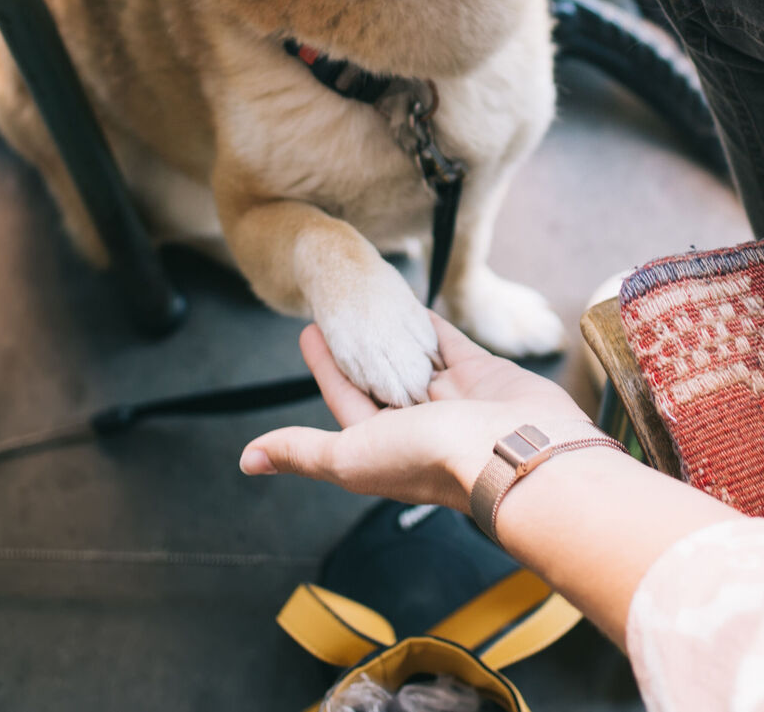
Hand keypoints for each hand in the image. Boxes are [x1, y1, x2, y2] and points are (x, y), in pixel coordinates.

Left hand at [239, 314, 589, 510]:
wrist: (515, 450)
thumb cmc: (432, 459)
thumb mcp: (351, 455)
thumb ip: (303, 451)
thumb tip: (248, 460)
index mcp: (382, 446)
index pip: (344, 399)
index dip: (325, 367)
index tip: (308, 332)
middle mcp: (416, 424)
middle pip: (380, 378)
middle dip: (359, 348)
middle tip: (338, 308)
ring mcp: (452, 398)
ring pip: (414, 360)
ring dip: (394, 336)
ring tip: (374, 303)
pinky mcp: (482, 375)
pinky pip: (451, 345)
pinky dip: (433, 328)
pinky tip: (417, 308)